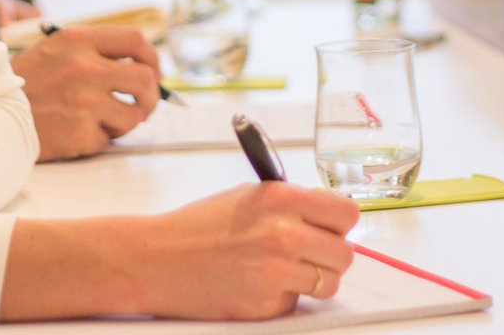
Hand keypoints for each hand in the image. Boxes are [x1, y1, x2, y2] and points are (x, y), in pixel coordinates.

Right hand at [0, 184, 359, 321]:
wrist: (156, 260)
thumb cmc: (198, 226)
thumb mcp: (248, 196)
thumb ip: (291, 204)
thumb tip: (326, 216)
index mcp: (281, 199)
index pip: (347, 214)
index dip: (341, 223)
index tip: (333, 228)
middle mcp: (284, 234)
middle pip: (345, 254)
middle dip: (330, 255)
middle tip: (311, 253)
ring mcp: (276, 273)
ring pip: (329, 284)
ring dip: (314, 280)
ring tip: (287, 271)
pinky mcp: (265, 305)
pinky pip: (296, 304)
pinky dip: (283, 298)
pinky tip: (258, 284)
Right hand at [12, 26, 162, 160]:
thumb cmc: (23, 86)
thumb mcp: (54, 51)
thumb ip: (93, 53)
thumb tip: (141, 68)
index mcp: (78, 40)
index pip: (136, 41)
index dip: (152, 58)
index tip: (153, 72)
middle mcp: (85, 67)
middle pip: (145, 79)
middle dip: (150, 97)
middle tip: (141, 106)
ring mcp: (84, 100)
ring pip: (133, 114)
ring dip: (124, 123)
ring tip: (101, 122)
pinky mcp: (80, 131)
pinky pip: (108, 139)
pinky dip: (98, 140)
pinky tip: (76, 133)